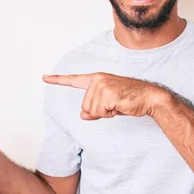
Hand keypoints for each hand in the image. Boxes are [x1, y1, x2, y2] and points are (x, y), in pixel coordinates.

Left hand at [42, 72, 165, 119]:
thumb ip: (93, 109)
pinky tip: (120, 106)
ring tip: (118, 104)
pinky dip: (110, 114)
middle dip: (100, 112)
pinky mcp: (107, 93)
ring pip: (92, 111)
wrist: (149, 97)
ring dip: (106, 113)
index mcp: (96, 79)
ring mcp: (102, 85)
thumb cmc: (130, 100)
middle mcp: (97, 79)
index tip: (44, 77)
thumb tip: (83, 116)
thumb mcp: (108, 106)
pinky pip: (100, 113)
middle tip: (115, 105)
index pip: (74, 80)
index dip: (58, 80)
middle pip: (85, 107)